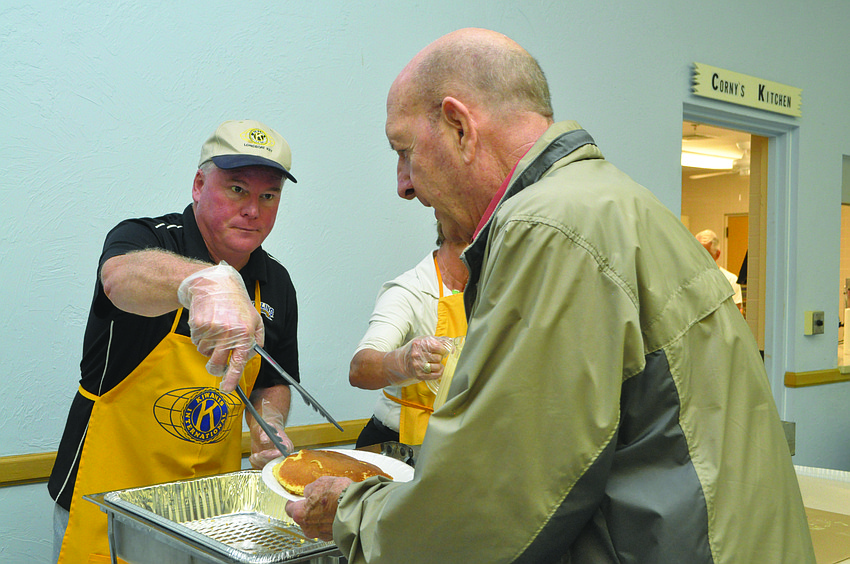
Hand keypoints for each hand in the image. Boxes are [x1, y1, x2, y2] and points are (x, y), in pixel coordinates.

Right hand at [177, 262, 263, 391]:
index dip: (231, 379)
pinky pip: (196, 342)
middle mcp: (228, 332)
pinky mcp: (197, 325)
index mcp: (244, 333)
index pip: (238, 362)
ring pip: (204, 353)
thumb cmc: (236, 303)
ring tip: (215, 331)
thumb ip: (257, 339)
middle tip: (216, 363)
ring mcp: (211, 329)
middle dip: (215, 368)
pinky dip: (200, 338)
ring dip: (208, 348)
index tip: (226, 389)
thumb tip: (252, 357)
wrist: (215, 285)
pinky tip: (207, 324)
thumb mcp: (255, 319)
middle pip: (216, 364)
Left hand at [248, 398, 293, 467]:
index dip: (272, 455)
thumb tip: (264, 439)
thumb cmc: (269, 428)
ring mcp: (276, 460)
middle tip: (255, 455)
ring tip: (254, 455)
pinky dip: (256, 464)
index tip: (262, 452)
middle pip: (274, 463)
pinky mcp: (269, 463)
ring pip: (268, 467)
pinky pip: (262, 468)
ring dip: (259, 462)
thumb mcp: (267, 426)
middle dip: (264, 460)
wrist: (266, 431)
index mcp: (287, 445)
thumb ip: (265, 432)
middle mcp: (283, 454)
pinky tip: (254, 457)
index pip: (282, 454)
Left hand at [286, 476, 352, 539]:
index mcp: (300, 514)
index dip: (294, 501)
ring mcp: (319, 534)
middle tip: (318, 500)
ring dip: (320, 516)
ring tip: (331, 505)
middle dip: (309, 509)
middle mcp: (307, 527)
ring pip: (314, 524)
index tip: (298, 498)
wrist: (358, 507)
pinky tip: (336, 512)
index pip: (289, 508)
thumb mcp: (321, 483)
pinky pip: (326, 528)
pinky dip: (329, 521)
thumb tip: (309, 492)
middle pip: (302, 517)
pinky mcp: (331, 537)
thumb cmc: (339, 496)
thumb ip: (310, 489)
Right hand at [384, 336, 452, 383]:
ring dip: (439, 365)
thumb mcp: (424, 340)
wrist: (402, 361)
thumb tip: (452, 344)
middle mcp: (416, 354)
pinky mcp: (419, 375)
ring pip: (437, 366)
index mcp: (418, 344)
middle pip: (438, 357)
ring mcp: (417, 365)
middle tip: (436, 357)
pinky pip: (436, 375)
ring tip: (435, 363)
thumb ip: (439, 340)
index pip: (438, 347)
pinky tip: (437, 369)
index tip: (441, 350)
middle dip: (440, 357)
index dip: (443, 349)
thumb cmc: (416, 349)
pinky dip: (439, 372)